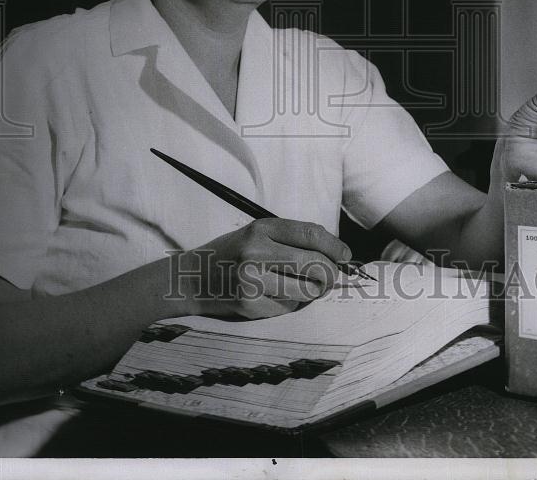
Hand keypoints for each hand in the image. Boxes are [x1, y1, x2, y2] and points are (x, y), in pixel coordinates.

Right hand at [179, 218, 350, 319]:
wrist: (191, 279)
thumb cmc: (232, 254)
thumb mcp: (257, 234)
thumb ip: (291, 239)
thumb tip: (336, 252)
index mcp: (261, 228)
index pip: (311, 234)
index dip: (335, 246)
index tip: (345, 255)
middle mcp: (256, 252)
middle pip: (315, 265)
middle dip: (330, 273)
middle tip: (328, 277)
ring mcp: (252, 280)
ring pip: (307, 290)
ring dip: (312, 291)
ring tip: (300, 287)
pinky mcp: (250, 306)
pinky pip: (289, 308)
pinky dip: (291, 304)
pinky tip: (275, 297)